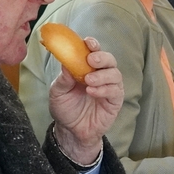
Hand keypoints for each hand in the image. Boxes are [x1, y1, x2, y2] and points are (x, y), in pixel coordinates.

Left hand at [49, 38, 124, 163]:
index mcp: (87, 69)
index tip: (88, 42)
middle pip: (109, 60)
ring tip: (88, 81)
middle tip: (91, 60)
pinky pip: (116, 90)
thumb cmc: (65, 108)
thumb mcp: (57, 92)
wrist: (71, 131)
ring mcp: (110, 87)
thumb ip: (63, 78)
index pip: (94, 52)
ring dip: (102, 75)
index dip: (93, 45)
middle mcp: (101, 75)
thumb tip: (67, 62)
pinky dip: (105, 89)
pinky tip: (92, 92)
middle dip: (101, 57)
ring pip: (115, 74)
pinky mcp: (115, 101)